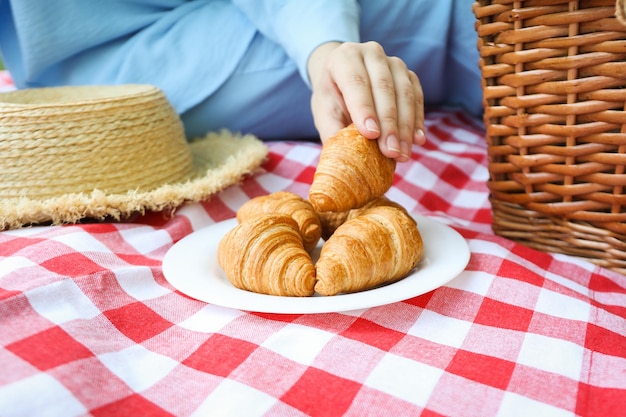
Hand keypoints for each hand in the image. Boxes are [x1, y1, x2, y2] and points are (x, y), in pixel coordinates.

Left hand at [308, 41, 425, 161]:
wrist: (342, 79)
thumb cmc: (332, 97)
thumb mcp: (324, 112)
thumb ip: (332, 131)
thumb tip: (346, 159)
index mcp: (345, 57)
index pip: (356, 82)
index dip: (364, 109)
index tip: (371, 134)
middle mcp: (371, 53)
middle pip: (383, 88)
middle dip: (389, 123)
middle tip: (391, 151)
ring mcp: (394, 62)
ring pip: (404, 93)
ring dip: (405, 126)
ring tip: (403, 153)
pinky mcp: (409, 75)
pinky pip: (417, 97)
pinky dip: (417, 120)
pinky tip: (417, 140)